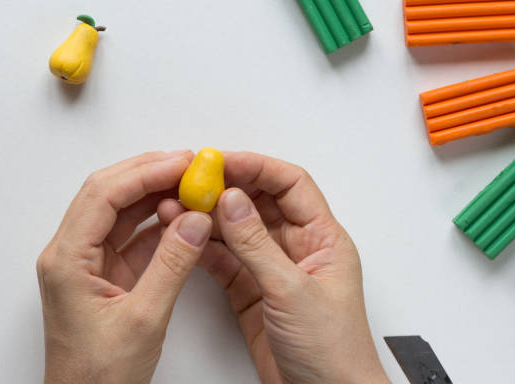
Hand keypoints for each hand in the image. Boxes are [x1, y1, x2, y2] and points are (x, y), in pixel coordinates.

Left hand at [37, 150, 212, 383]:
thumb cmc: (99, 374)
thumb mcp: (144, 319)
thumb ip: (172, 265)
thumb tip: (196, 220)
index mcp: (68, 260)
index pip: (104, 196)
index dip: (144, 173)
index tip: (181, 163)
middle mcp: (72, 254)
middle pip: (108, 194)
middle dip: (148, 173)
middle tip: (188, 164)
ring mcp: (89, 262)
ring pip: (120, 211)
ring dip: (154, 194)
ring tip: (189, 183)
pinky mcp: (107, 273)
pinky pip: (132, 235)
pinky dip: (158, 222)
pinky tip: (181, 215)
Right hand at [159, 153, 388, 383]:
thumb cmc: (333, 351)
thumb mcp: (293, 291)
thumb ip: (257, 245)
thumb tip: (231, 202)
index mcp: (322, 239)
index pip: (291, 185)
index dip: (257, 167)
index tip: (223, 161)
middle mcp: (297, 247)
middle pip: (261, 202)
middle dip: (228, 188)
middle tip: (195, 180)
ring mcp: (272, 268)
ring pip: (238, 230)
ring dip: (211, 217)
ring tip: (181, 205)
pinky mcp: (251, 290)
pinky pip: (226, 259)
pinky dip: (205, 247)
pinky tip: (186, 236)